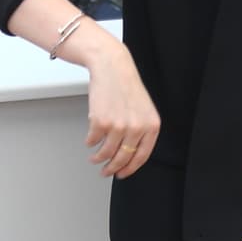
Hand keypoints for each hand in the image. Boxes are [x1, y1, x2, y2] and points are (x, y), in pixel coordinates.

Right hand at [85, 42, 160, 177]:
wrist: (112, 67)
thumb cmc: (126, 85)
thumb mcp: (143, 109)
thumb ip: (141, 130)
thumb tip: (129, 153)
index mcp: (151, 126)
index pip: (142, 156)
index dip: (130, 168)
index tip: (122, 174)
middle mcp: (137, 128)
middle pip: (123, 157)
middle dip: (112, 168)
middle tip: (106, 172)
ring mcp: (118, 126)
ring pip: (106, 152)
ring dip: (98, 159)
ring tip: (94, 159)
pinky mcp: (101, 122)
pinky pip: (93, 140)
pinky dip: (90, 142)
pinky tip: (90, 141)